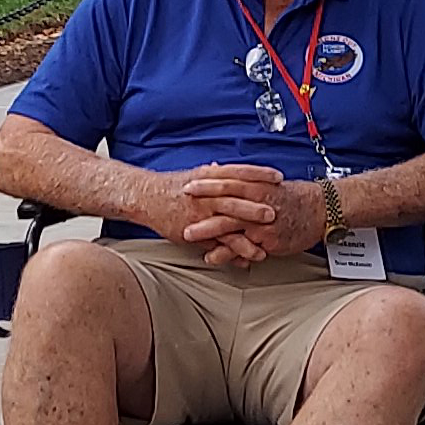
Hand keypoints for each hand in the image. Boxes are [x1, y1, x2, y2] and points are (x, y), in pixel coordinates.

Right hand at [142, 161, 282, 253]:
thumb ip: (211, 174)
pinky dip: (234, 252)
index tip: (278, 177)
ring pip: (228, 222)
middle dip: (256, 205)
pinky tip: (248, 258)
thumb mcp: (194, 175)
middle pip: (235, 197)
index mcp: (209, 176)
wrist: (147, 197)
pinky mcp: (194, 231)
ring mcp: (200, 212)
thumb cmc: (171, 186)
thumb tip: (220, 166)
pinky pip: (217, 243)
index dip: (259, 174)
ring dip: (248, 232)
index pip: (239, 172)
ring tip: (266, 242)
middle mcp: (206, 193)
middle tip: (277, 210)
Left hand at [190, 177, 326, 267]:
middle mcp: (258, 200)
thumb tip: (215, 168)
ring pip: (230, 224)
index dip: (207, 183)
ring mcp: (262, 221)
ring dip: (207, 230)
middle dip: (201, 204)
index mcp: (257, 184)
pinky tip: (211, 257)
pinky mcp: (268, 239)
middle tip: (180, 205)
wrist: (320, 210)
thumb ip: (240, 178)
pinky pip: (243, 247)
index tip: (187, 184)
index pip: (228, 181)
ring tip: (188, 235)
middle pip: (225, 200)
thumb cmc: (291, 197)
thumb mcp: (266, 182)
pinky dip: (226, 252)